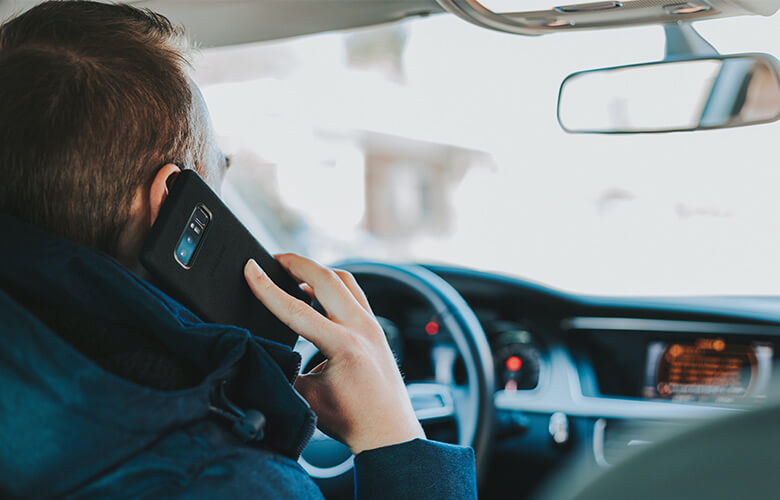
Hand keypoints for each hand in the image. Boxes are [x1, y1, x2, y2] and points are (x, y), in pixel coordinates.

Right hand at [244, 254, 424, 453]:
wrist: (389, 432)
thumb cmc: (351, 420)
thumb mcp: (306, 396)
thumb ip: (283, 368)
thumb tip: (261, 348)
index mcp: (343, 345)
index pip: (296, 308)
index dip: (267, 287)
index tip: (250, 268)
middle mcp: (362, 328)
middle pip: (326, 278)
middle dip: (296, 263)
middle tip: (273, 258)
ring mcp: (373, 325)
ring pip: (345, 280)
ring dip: (317, 271)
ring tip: (293, 271)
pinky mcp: (377, 328)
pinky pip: (355, 293)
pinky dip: (334, 284)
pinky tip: (318, 291)